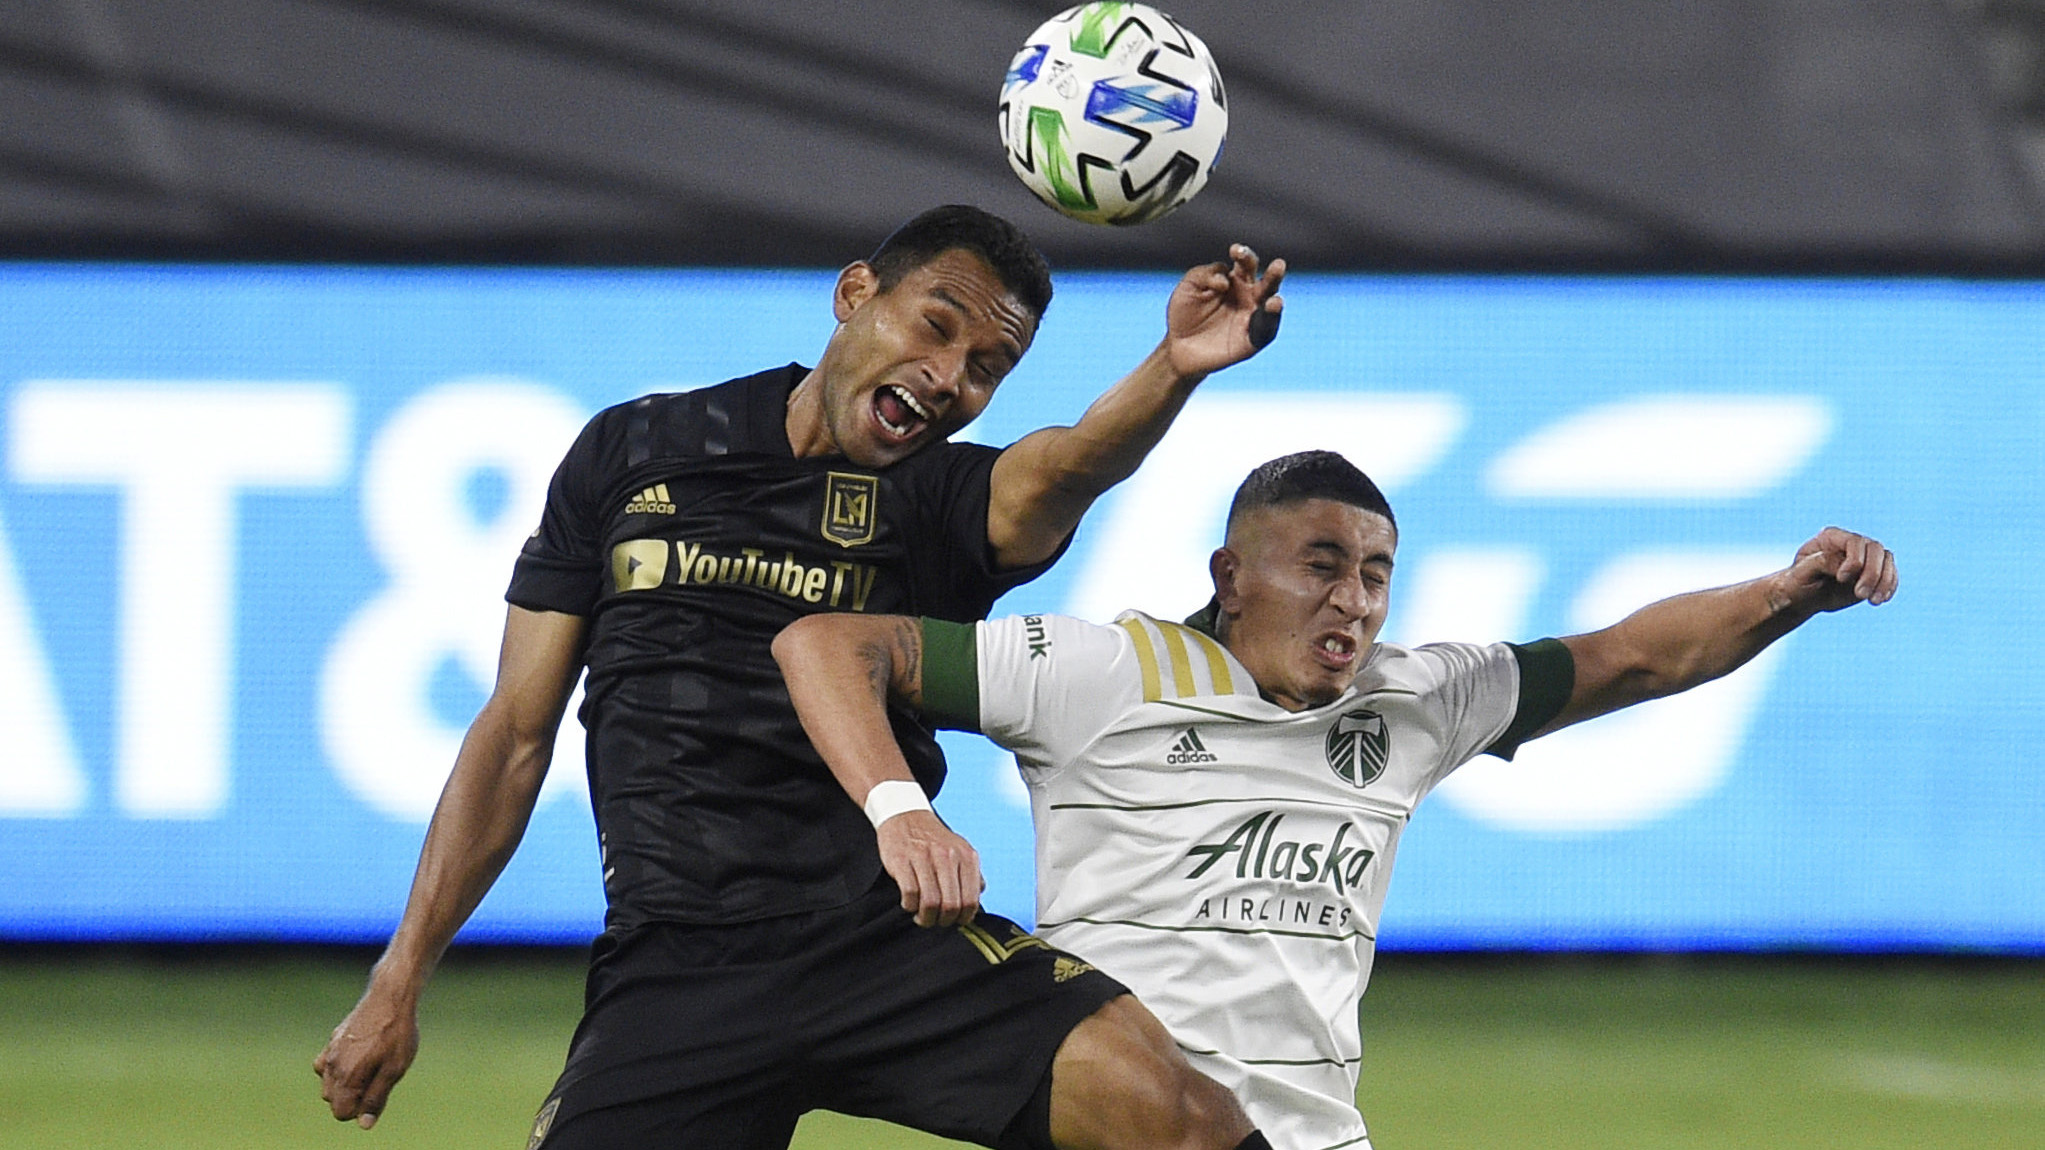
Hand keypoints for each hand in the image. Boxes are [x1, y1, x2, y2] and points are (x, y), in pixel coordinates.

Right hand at [314, 984, 420, 1128]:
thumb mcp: (394, 1070)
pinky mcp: (332, 1040)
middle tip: (378, 1077)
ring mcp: (329, 1052)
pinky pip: (326, 1064)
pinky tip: (357, 1056)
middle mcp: (332, 1066)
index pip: (341, 1113)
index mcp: (347, 1077)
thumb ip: (376, 1098)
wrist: (391, 997)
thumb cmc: (397, 1034)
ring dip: (345, 1083)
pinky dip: (338, 1068)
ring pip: (328, 1082)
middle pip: (333, 1100)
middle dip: (352, 1097)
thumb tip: (364, 1124)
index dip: (360, 1110)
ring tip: (370, 1065)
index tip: (377, 1094)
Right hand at [876, 809, 983, 927]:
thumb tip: (978, 897)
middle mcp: (948, 856)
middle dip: (943, 921)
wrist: (906, 815)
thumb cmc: (933, 839)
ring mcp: (924, 857)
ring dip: (926, 917)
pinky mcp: (902, 860)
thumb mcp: (960, 850)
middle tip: (937, 921)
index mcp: (967, 856)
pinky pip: (910, 894)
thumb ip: (972, 874)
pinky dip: (909, 905)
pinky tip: (909, 903)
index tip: (956, 921)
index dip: (963, 918)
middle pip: (950, 905)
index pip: (971, 900)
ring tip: (922, 915)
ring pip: (930, 903)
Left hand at [1161, 244, 1285, 379]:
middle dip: (1274, 274)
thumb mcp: (1188, 286)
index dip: (1243, 255)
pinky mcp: (1251, 341)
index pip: (1245, 264)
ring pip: (1270, 307)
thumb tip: (1226, 281)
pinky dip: (1269, 323)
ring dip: (1275, 303)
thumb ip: (1205, 274)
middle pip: (1267, 282)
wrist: (1176, 346)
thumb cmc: (1184, 312)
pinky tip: (1270, 315)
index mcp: (1235, 280)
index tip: (1234, 251)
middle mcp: (1248, 297)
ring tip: (1275, 301)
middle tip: (1279, 265)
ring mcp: (1251, 318)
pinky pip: (1265, 332)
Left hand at [1775, 527, 1897, 613]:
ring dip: (1884, 582)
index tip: (1841, 579)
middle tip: (1860, 595)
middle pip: (1876, 549)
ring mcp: (1864, 557)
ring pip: (1887, 560)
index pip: (1854, 541)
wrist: (1803, 596)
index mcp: (1831, 537)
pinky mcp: (1873, 572)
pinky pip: (1890, 574)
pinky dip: (1889, 586)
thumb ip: (1822, 562)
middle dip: (1872, 573)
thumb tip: (1845, 563)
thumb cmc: (1797, 582)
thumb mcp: (1802, 572)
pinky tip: (1880, 600)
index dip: (1854, 560)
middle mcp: (1851, 543)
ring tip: (1873, 601)